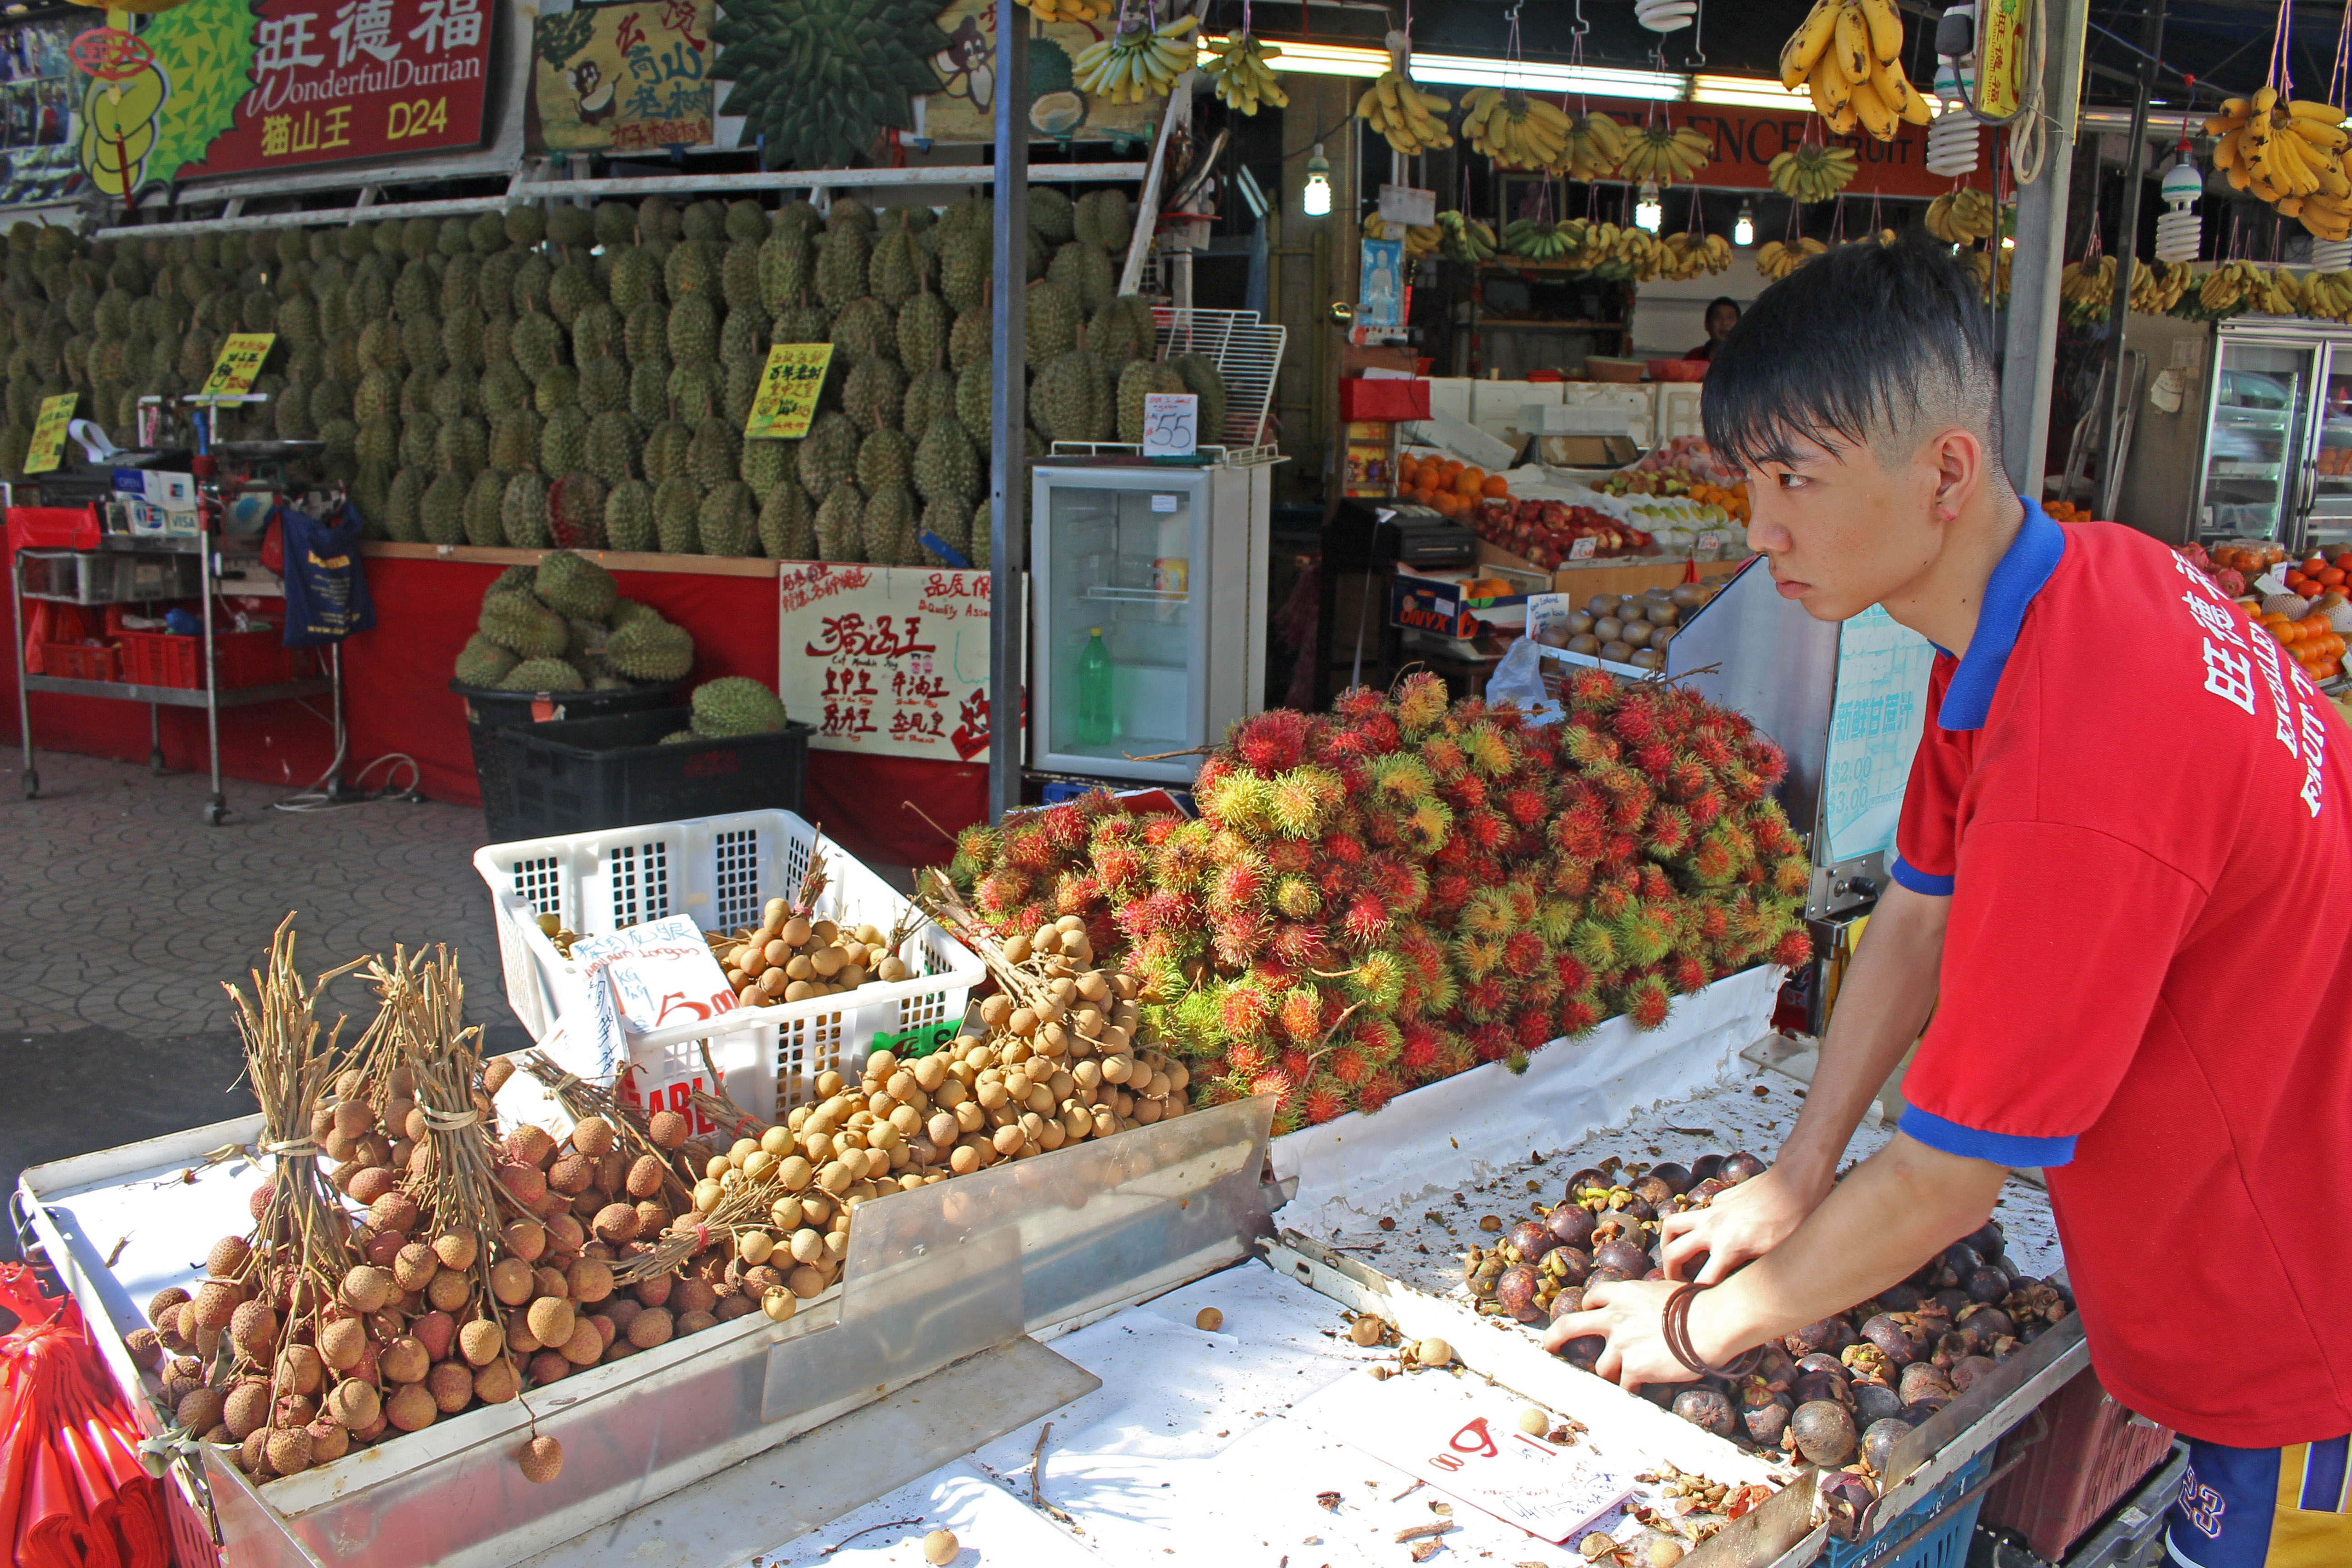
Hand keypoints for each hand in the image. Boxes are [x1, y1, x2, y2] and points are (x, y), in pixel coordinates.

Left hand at [1540, 1279, 1697, 1393]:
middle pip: (1570, 1326)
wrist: (1711, 1323)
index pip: (1594, 1298)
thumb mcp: (1667, 1289)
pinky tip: (1642, 1391)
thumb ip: (1650, 1298)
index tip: (1589, 1313)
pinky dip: (1633, 1389)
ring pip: (1602, 1366)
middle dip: (1555, 1337)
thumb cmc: (1699, 1303)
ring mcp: (1621, 1344)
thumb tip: (1656, 1301)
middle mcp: (1615, 1317)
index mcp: (1623, 1294)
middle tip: (1549, 1347)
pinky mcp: (1634, 1367)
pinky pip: (1625, 1385)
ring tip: (1627, 1377)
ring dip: (1613, 1373)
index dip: (1589, 1307)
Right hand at [1660, 1165, 1821, 1282]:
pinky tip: (1712, 1232)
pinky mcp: (1719, 1198)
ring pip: (1672, 1224)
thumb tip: (1742, 1288)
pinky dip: (1695, 1225)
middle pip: (1673, 1253)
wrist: (1795, 1181)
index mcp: (1729, 1248)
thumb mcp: (1777, 1254)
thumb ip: (1753, 1270)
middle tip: (1675, 1281)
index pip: (1702, 1281)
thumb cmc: (1794, 1220)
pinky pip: (1697, 1212)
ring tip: (1674, 1252)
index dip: (1696, 1296)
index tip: (1698, 1304)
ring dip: (1668, 1241)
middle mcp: (1714, 1229)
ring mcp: (1713, 1211)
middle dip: (1669, 1272)